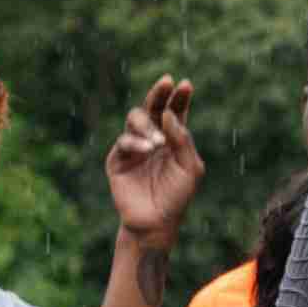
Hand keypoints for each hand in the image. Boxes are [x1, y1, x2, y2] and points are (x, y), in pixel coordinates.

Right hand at [105, 77, 203, 250]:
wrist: (156, 224)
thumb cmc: (177, 197)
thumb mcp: (190, 167)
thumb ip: (182, 140)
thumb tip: (169, 113)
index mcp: (172, 138)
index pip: (174, 111)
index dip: (179, 97)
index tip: (184, 84)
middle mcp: (152, 138)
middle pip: (152, 107)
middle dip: (158, 93)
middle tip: (166, 82)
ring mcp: (134, 148)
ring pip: (135, 118)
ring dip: (147, 124)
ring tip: (158, 143)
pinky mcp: (118, 160)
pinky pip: (124, 141)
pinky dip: (136, 143)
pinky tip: (147, 150)